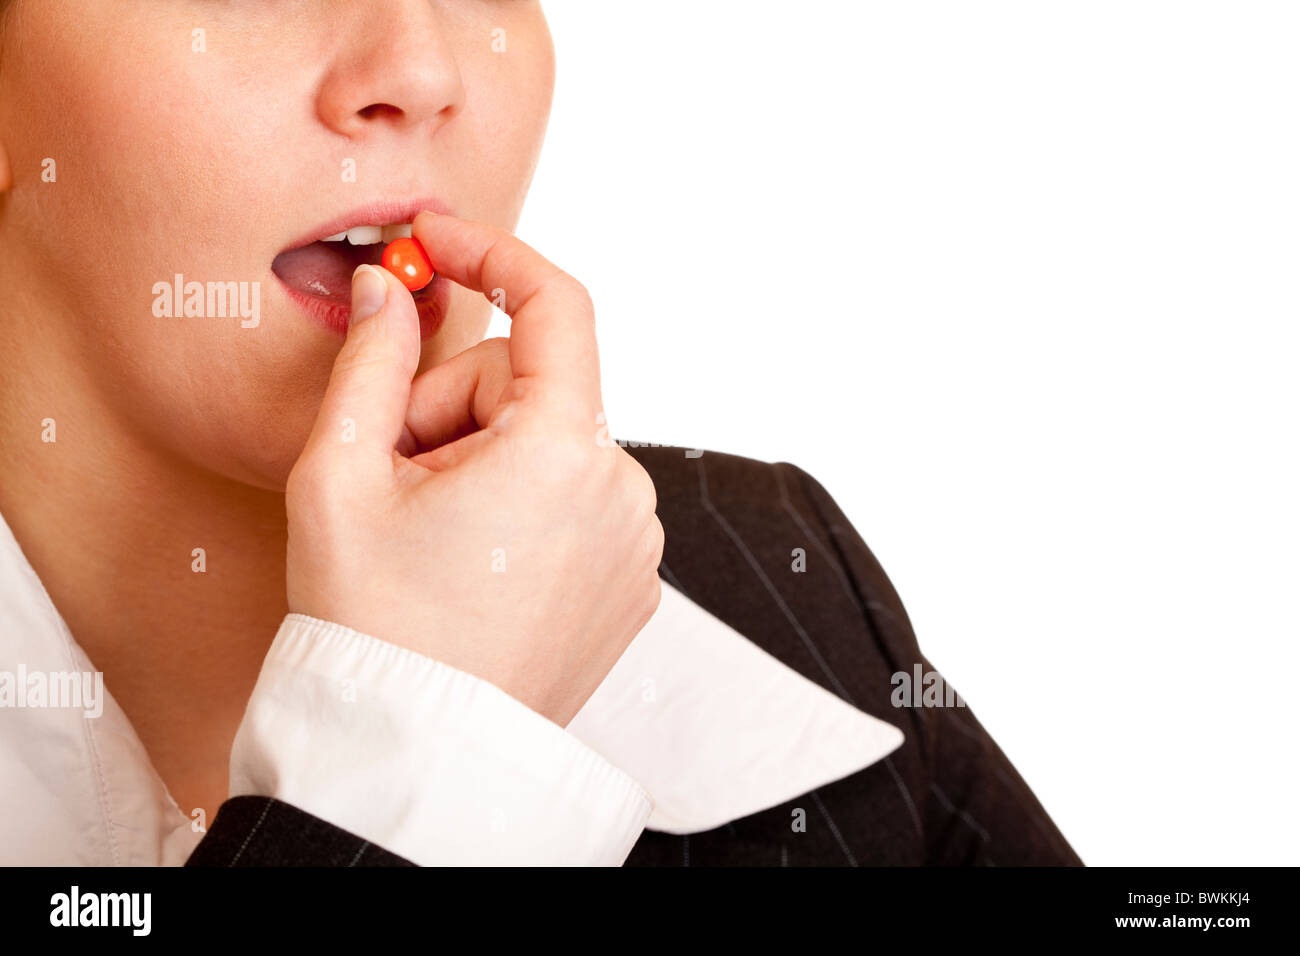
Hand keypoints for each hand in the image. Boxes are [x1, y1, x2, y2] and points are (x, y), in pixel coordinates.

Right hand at [285, 212, 662, 725]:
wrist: (413, 749)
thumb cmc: (375, 628)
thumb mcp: (341, 477)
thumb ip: (371, 359)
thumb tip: (386, 292)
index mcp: (562, 452)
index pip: (554, 304)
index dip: (492, 254)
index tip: (438, 242)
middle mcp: (621, 489)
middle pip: (533, 383)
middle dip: (454, 404)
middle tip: (395, 474)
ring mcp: (633, 539)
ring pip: (552, 441)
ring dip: (486, 458)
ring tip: (433, 531)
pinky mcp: (630, 577)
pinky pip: (575, 495)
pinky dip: (523, 501)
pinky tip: (473, 559)